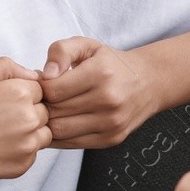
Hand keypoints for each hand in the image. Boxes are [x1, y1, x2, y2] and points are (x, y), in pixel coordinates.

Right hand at [0, 56, 52, 189]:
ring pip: (43, 133)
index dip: (20, 94)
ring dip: (29, 132)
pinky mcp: (23, 165)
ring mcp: (27, 145)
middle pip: (44, 110)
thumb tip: (34, 74)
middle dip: (27, 112)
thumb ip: (7, 67)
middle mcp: (28, 119)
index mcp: (19, 93)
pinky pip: (33, 153)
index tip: (0, 102)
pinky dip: (20, 151)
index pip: (40, 89)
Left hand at [39, 36, 158, 148]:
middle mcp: (108, 100)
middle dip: (42, 105)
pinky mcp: (111, 139)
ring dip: (48, 122)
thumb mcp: (87, 46)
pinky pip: (71, 144)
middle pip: (55, 111)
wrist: (149, 83)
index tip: (43, 83)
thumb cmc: (111, 63)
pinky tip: (59, 122)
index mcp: (100, 73)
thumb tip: (45, 75)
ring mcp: (111, 123)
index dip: (41, 87)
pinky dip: (58, 136)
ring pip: (60, 131)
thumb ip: (61, 51)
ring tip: (49, 110)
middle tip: (42, 98)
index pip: (53, 89)